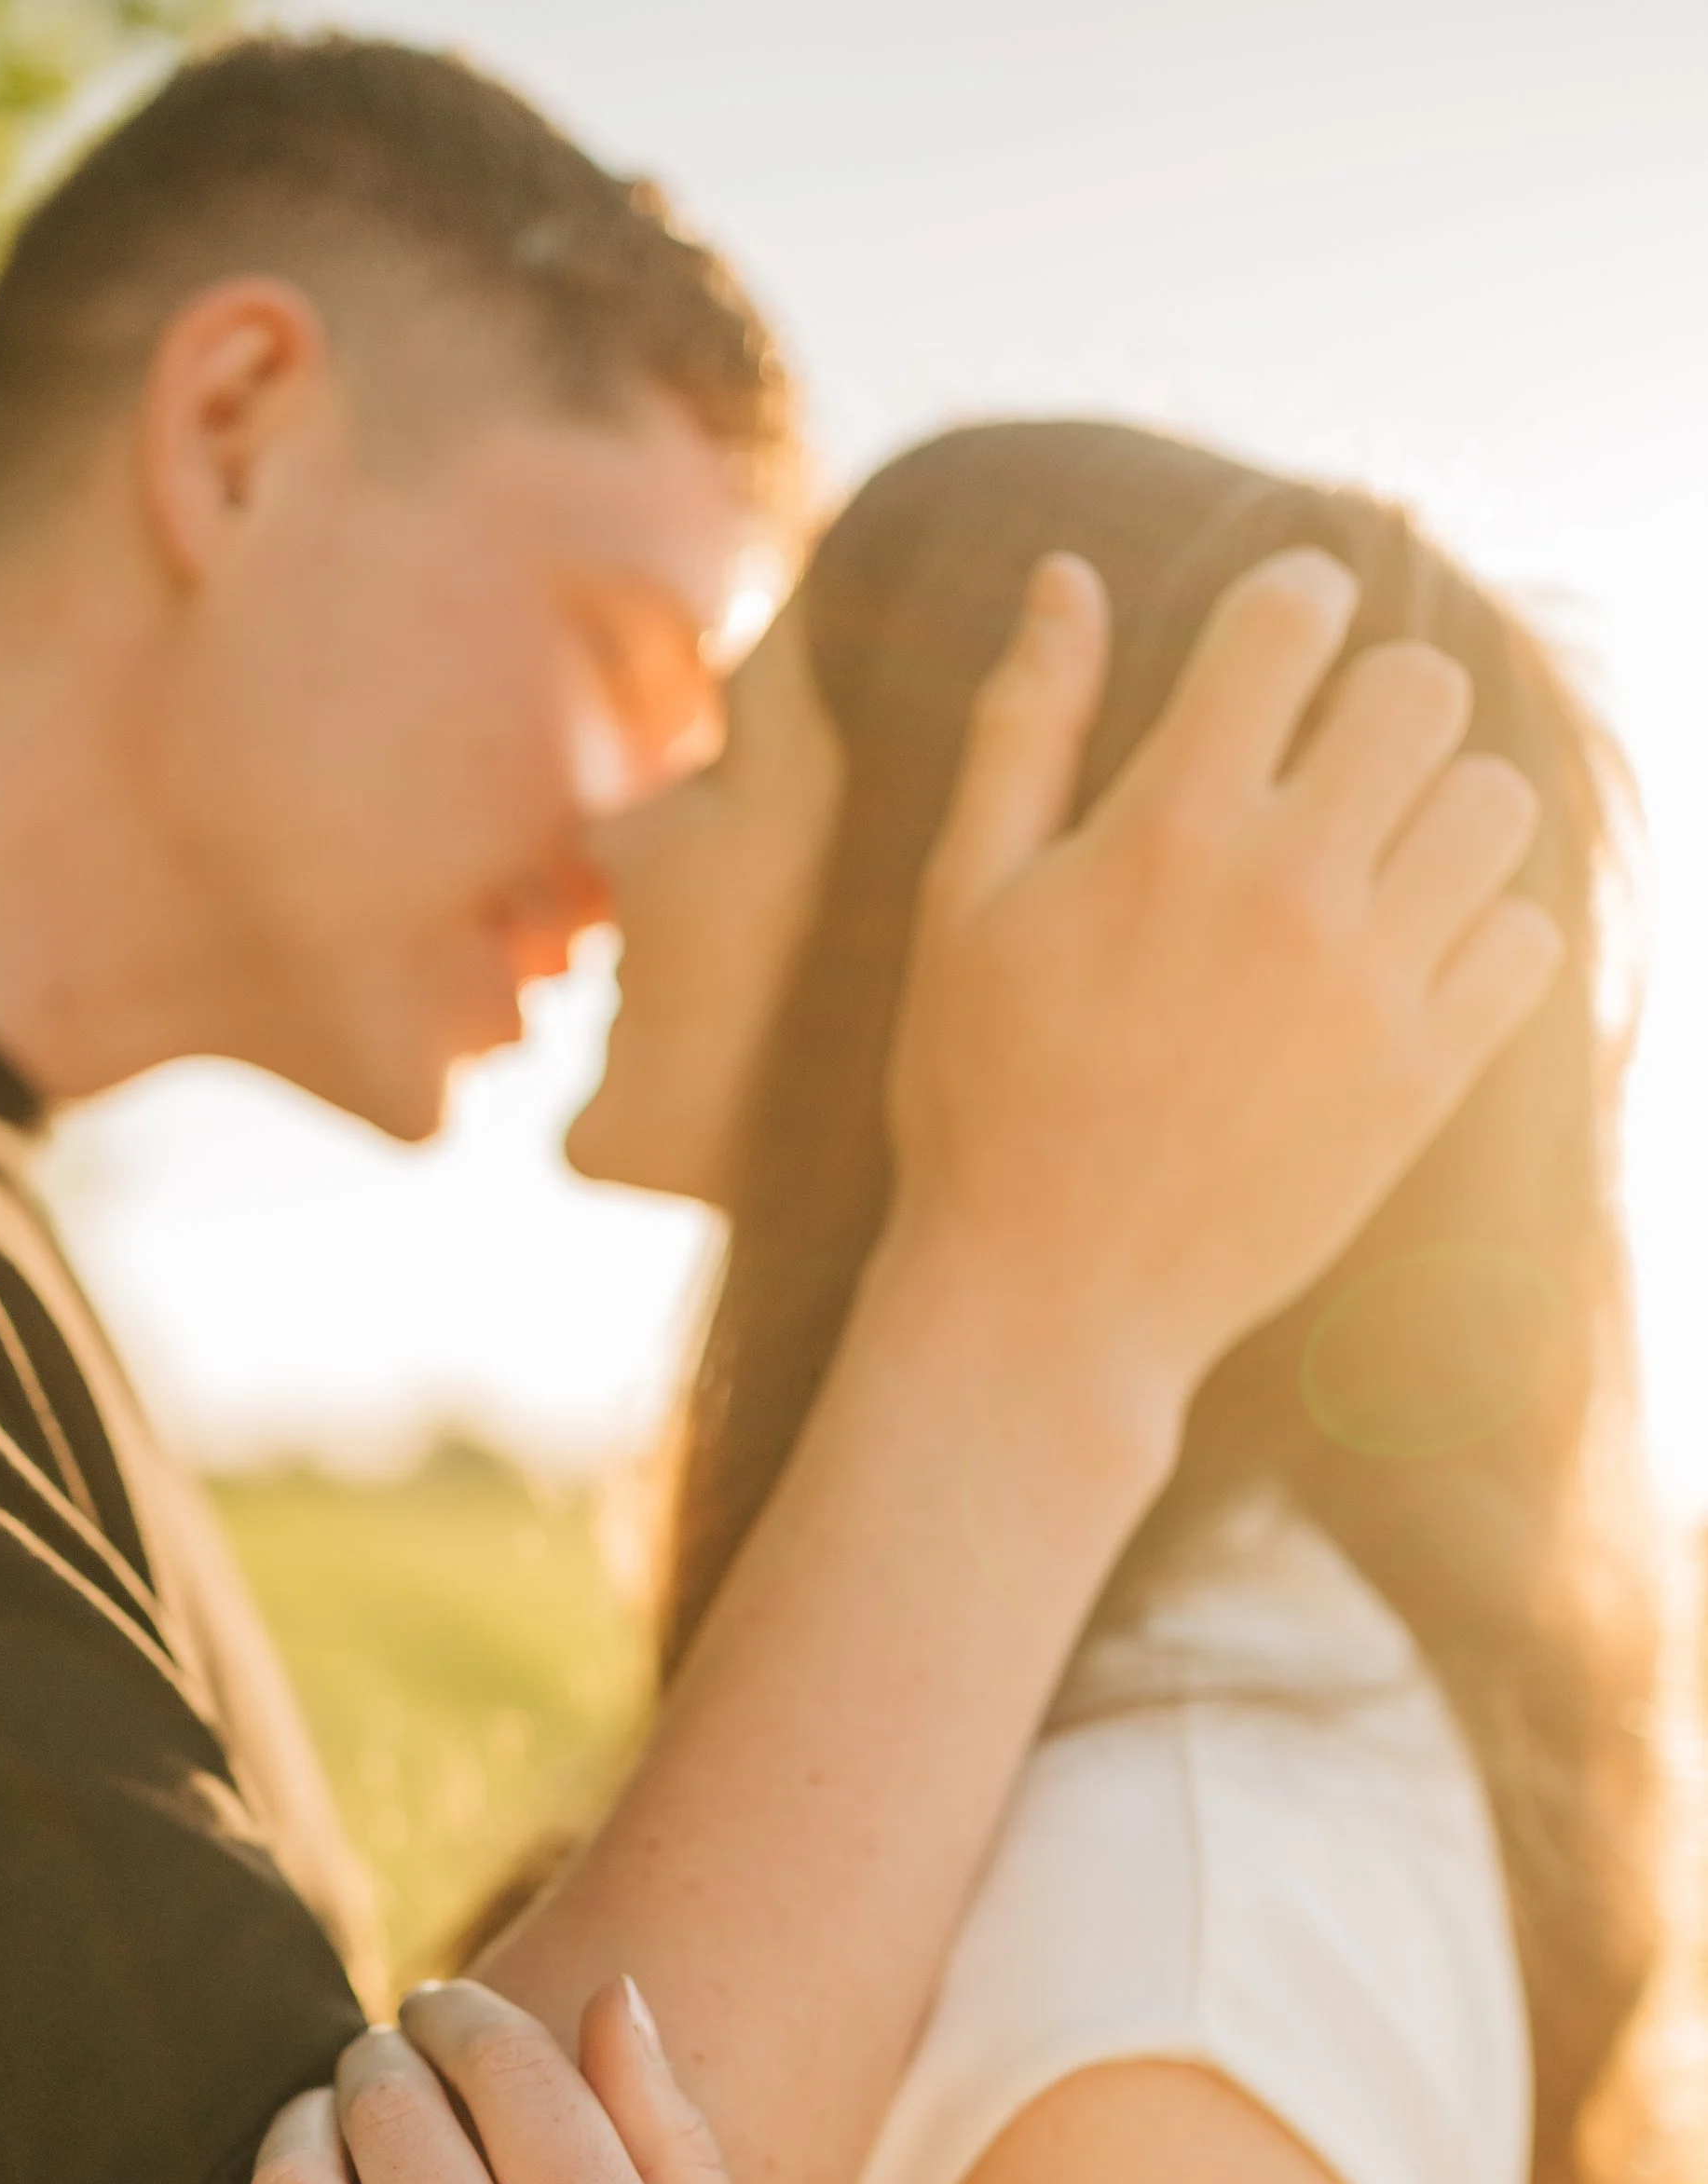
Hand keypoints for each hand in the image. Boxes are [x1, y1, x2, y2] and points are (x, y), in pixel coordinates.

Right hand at [892, 546, 1564, 1399]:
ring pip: (1493, 806)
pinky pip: (1522, 943)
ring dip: (1441, 812)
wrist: (1047, 1307)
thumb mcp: (963, 905)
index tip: (1276, 643)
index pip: (1295, 617)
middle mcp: (1284, 888)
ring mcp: (1365, 988)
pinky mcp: (1418, 1082)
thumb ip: (1024, 730)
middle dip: (1376, 704)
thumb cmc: (979, 1100)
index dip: (1293, 601)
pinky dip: (1482, 933)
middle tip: (1325, 767)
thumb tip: (1067, 574)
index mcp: (1167, 825)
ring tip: (1374, 864)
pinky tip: (1404, 961)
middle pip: (1421, 692)